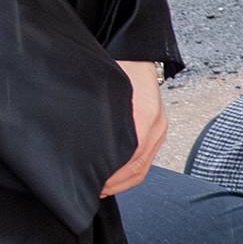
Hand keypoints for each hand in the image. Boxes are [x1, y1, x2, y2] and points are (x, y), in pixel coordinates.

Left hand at [100, 59, 166, 196]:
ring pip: (145, 166)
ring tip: (103, 187)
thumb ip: (100, 115)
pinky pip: (148, 158)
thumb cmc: (118, 67)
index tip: (94, 182)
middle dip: (117, 183)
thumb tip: (81, 144)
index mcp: (145, 112)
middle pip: (139, 166)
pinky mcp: (159, 130)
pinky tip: (116, 176)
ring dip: (124, 180)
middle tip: (95, 189)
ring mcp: (161, 128)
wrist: (135, 54)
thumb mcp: (104, 88)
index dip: (113, 175)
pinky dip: (132, 171)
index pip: (132, 156)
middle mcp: (157, 123)